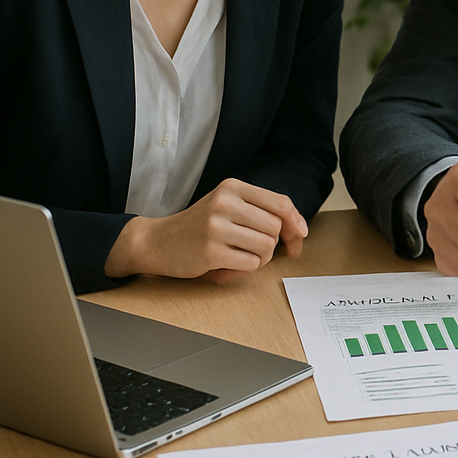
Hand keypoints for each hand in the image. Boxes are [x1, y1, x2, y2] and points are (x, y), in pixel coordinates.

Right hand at [104, 178, 307, 281]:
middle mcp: (225, 202)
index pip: (280, 203)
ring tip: (239, 257)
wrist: (157, 241)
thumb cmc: (200, 226)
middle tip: (257, 251)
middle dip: (273, 244)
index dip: (296, 221)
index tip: (299, 235)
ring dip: (259, 259)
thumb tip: (300, 231)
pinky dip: (245, 270)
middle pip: (276, 227)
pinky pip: (250, 264)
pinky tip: (227, 267)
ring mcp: (216, 226)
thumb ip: (261, 211)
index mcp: (232, 187)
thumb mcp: (228, 206)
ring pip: (266, 247)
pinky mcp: (210, 251)